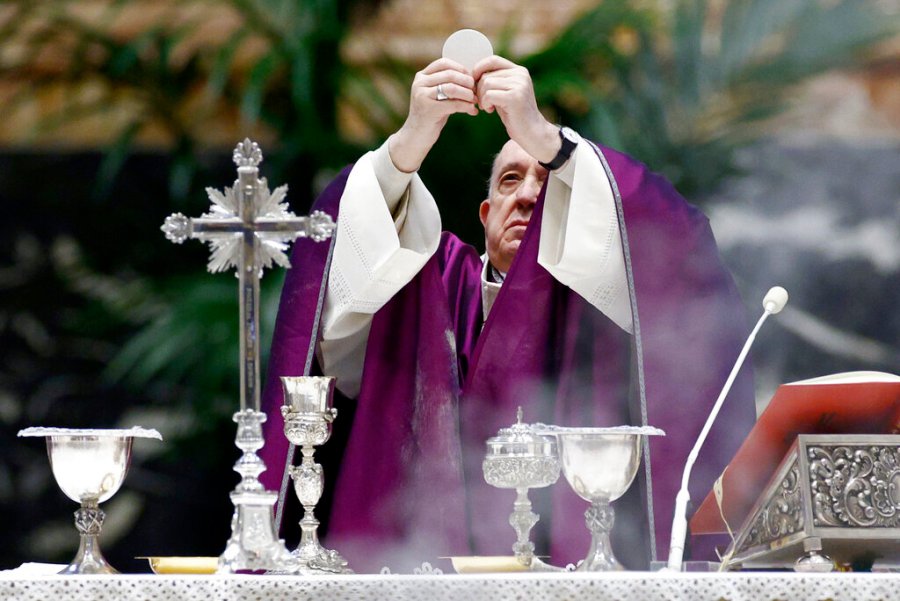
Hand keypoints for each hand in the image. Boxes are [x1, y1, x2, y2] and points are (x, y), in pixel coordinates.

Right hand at [389, 58, 477, 172]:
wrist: (416, 136)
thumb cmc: (431, 115)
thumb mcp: (437, 95)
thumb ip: (447, 84)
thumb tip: (471, 76)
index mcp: (422, 76)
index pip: (444, 63)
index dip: (461, 69)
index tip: (471, 79)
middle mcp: (420, 83)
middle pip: (450, 75)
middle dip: (467, 82)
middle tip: (476, 91)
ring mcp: (422, 95)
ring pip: (452, 88)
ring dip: (468, 94)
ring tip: (475, 101)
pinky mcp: (428, 109)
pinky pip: (453, 104)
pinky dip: (466, 107)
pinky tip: (473, 111)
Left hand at [473, 56, 558, 164]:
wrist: (532, 132)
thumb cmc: (514, 114)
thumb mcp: (505, 93)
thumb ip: (495, 81)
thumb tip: (473, 73)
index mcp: (519, 71)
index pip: (493, 60)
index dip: (478, 69)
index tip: (474, 84)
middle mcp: (520, 75)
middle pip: (486, 74)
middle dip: (478, 90)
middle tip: (483, 103)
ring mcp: (519, 85)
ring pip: (486, 84)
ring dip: (481, 98)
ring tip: (487, 107)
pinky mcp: (515, 97)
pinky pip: (489, 95)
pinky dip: (485, 103)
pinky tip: (490, 111)